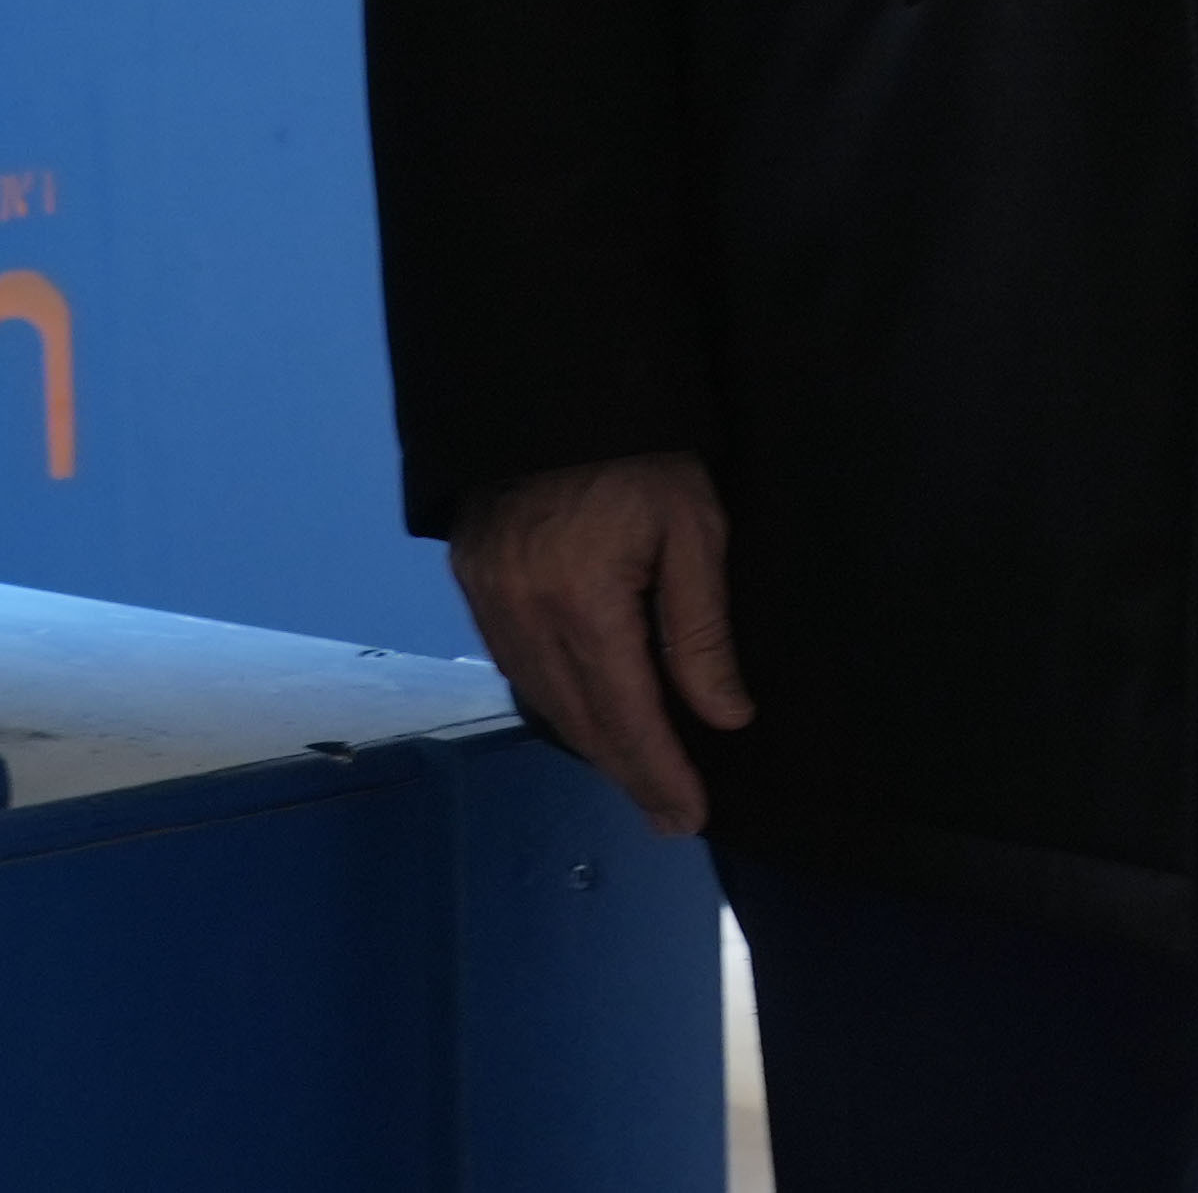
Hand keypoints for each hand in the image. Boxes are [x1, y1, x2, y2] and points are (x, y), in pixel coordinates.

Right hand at [453, 453, 748, 838]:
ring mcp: (489, 600)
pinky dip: (556, 701)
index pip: (627, 717)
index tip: (690, 815)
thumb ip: (701, 630)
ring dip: (592, 744)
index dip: (660, 772)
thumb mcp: (693, 529)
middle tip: (671, 814)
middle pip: (581, 721)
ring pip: (544, 701)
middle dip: (630, 773)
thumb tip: (724, 716)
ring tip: (639, 774)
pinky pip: (516, 666)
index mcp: (582, 604)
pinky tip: (587, 714)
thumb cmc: (642, 452)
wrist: (554, 381)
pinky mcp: (472, 581)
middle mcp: (524, 614)